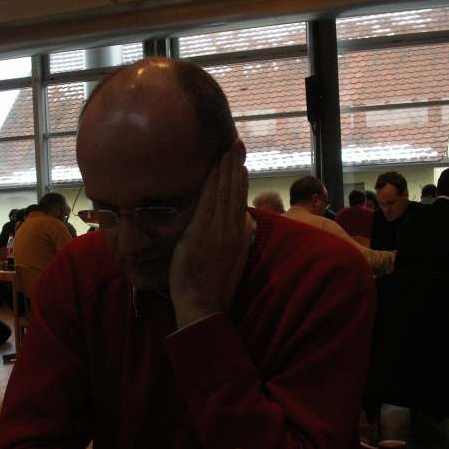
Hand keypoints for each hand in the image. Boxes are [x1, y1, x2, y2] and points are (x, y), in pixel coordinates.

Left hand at [169, 143, 254, 328]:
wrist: (203, 304)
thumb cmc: (214, 287)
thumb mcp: (234, 261)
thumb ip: (240, 241)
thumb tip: (246, 224)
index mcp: (240, 237)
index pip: (240, 202)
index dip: (240, 180)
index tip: (240, 162)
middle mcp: (233, 230)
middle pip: (235, 192)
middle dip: (235, 166)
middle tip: (236, 143)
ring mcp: (218, 230)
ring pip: (224, 193)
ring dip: (225, 168)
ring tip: (227, 149)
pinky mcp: (202, 233)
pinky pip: (209, 201)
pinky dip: (214, 183)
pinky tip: (215, 168)